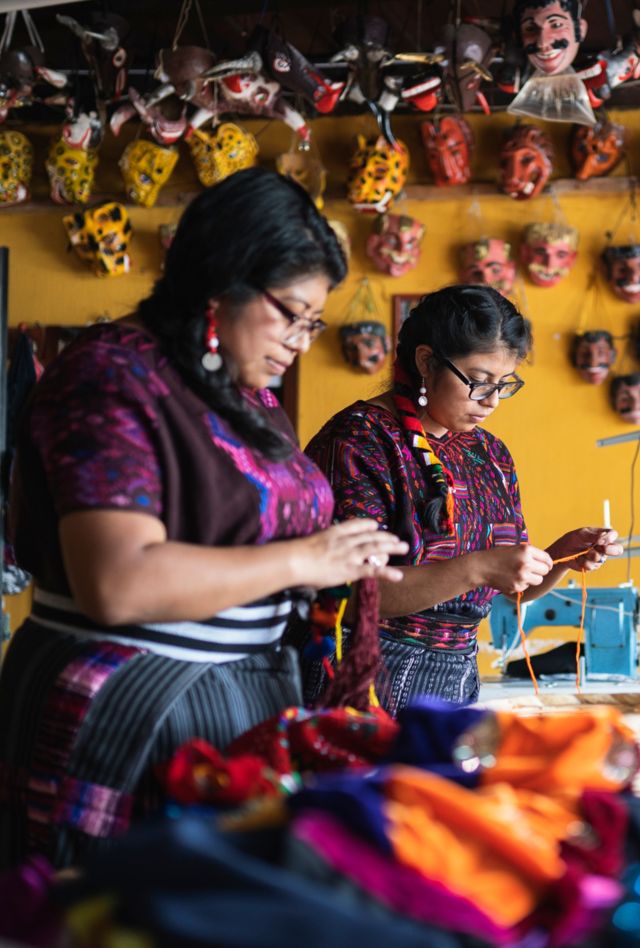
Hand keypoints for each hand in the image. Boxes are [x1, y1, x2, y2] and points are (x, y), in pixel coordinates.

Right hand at [290, 518, 408, 589]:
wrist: (295, 560)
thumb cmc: (298, 553)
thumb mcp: (313, 541)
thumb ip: (323, 542)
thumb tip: (323, 547)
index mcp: (336, 532)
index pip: (356, 525)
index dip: (368, 525)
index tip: (375, 526)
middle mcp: (347, 541)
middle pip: (371, 536)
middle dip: (386, 536)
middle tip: (397, 539)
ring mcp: (350, 555)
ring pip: (376, 548)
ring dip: (392, 547)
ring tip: (404, 547)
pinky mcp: (351, 570)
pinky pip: (372, 570)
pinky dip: (386, 572)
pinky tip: (398, 575)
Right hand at [475, 543, 552, 595]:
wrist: (481, 567)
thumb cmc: (497, 555)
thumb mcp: (515, 548)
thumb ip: (530, 553)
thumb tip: (546, 562)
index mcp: (526, 550)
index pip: (547, 558)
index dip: (548, 562)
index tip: (547, 565)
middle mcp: (526, 563)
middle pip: (545, 570)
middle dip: (541, 570)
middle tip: (533, 569)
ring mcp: (522, 577)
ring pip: (539, 580)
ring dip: (533, 578)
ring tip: (522, 574)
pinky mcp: (517, 587)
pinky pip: (527, 586)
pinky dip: (522, 583)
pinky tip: (512, 578)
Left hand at [546, 527, 623, 571]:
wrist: (562, 551)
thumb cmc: (573, 539)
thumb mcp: (581, 534)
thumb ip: (592, 535)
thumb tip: (603, 537)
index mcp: (603, 535)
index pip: (613, 535)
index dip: (609, 538)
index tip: (600, 541)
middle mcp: (604, 547)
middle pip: (617, 549)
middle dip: (610, 550)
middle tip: (601, 549)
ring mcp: (600, 557)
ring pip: (600, 558)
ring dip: (588, 555)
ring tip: (581, 552)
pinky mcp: (593, 566)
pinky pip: (591, 566)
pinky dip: (582, 562)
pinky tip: (578, 558)